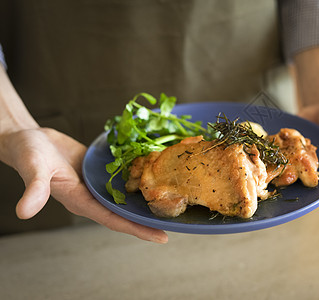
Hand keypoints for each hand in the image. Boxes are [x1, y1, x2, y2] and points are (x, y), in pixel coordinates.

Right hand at [0, 128, 167, 242]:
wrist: (29, 139)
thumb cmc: (28, 154)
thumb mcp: (33, 169)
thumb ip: (33, 189)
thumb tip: (24, 212)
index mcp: (81, 201)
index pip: (114, 220)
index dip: (138, 229)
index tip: (161, 237)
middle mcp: (93, 195)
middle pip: (127, 211)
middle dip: (150, 218)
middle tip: (177, 221)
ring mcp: (98, 183)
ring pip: (127, 195)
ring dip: (147, 198)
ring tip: (173, 198)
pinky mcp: (101, 170)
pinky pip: (122, 176)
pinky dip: (139, 176)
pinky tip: (156, 172)